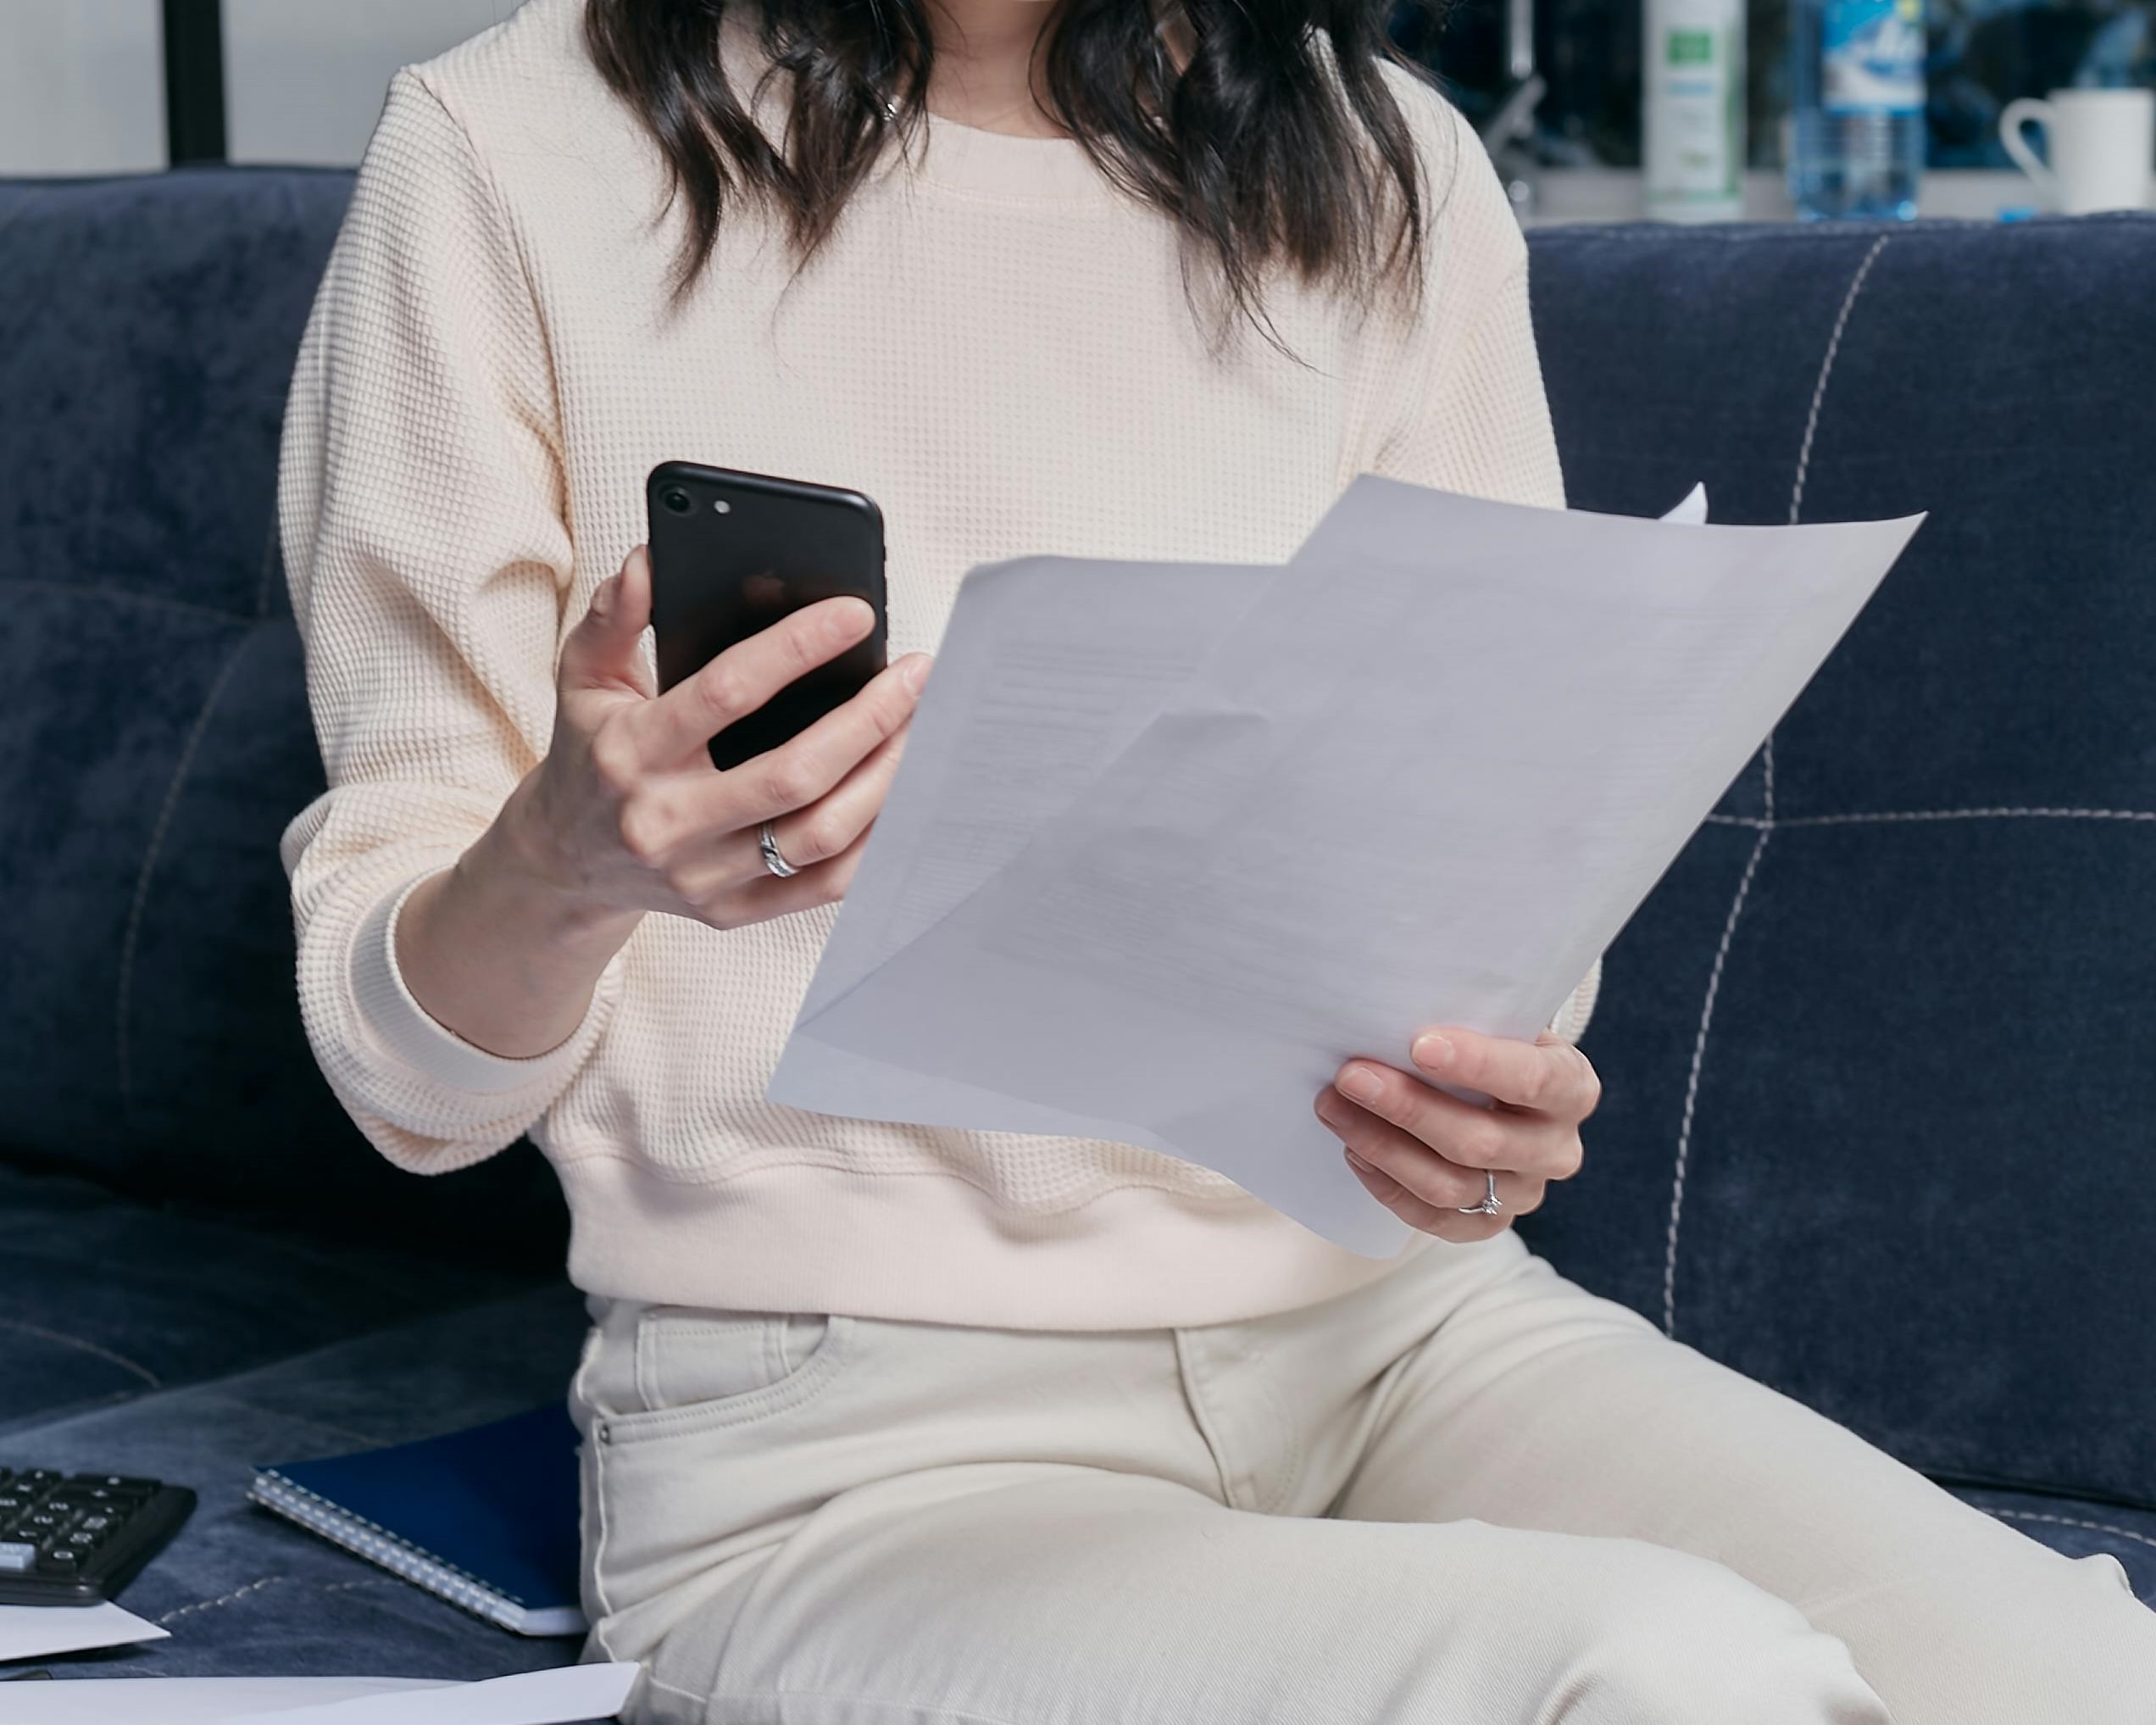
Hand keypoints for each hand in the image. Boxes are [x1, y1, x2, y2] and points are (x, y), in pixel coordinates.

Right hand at [509, 544, 930, 929]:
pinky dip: (875, 840)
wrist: (564, 863)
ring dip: (884, 778)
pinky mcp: (730, 913)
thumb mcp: (583, 679)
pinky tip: (902, 791)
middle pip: (793, 774)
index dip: (797, 648)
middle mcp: (664, 822)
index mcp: (629, 752)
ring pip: (819, 834)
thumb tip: (648, 561)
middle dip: (868, 719)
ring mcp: (701, 876)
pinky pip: (825, 885)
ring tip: (919, 727)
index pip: (727, 693)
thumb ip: (613, 616)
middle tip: (915, 676)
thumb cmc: (589, 753)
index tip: (856, 615)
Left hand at [1313, 1026, 1599, 1239]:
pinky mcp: (1488, 1223)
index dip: (1478, 1064)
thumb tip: (1394, 1009)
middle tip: (1350, 1076)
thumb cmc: (1491, 1045)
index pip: (1532, 1080)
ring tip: (1334, 1107)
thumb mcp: (1497, 1024)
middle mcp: (1557, 1147)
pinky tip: (1353, 1150)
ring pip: (1448, 1185)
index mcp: (1571, 1086)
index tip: (1419, 1044)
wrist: (1500, 1093)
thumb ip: (1467, 1017)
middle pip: (1480, 1140)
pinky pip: (1432, 1218)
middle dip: (1408, 1107)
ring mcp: (1524, 1192)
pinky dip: (1386, 1185)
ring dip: (1382, 1146)